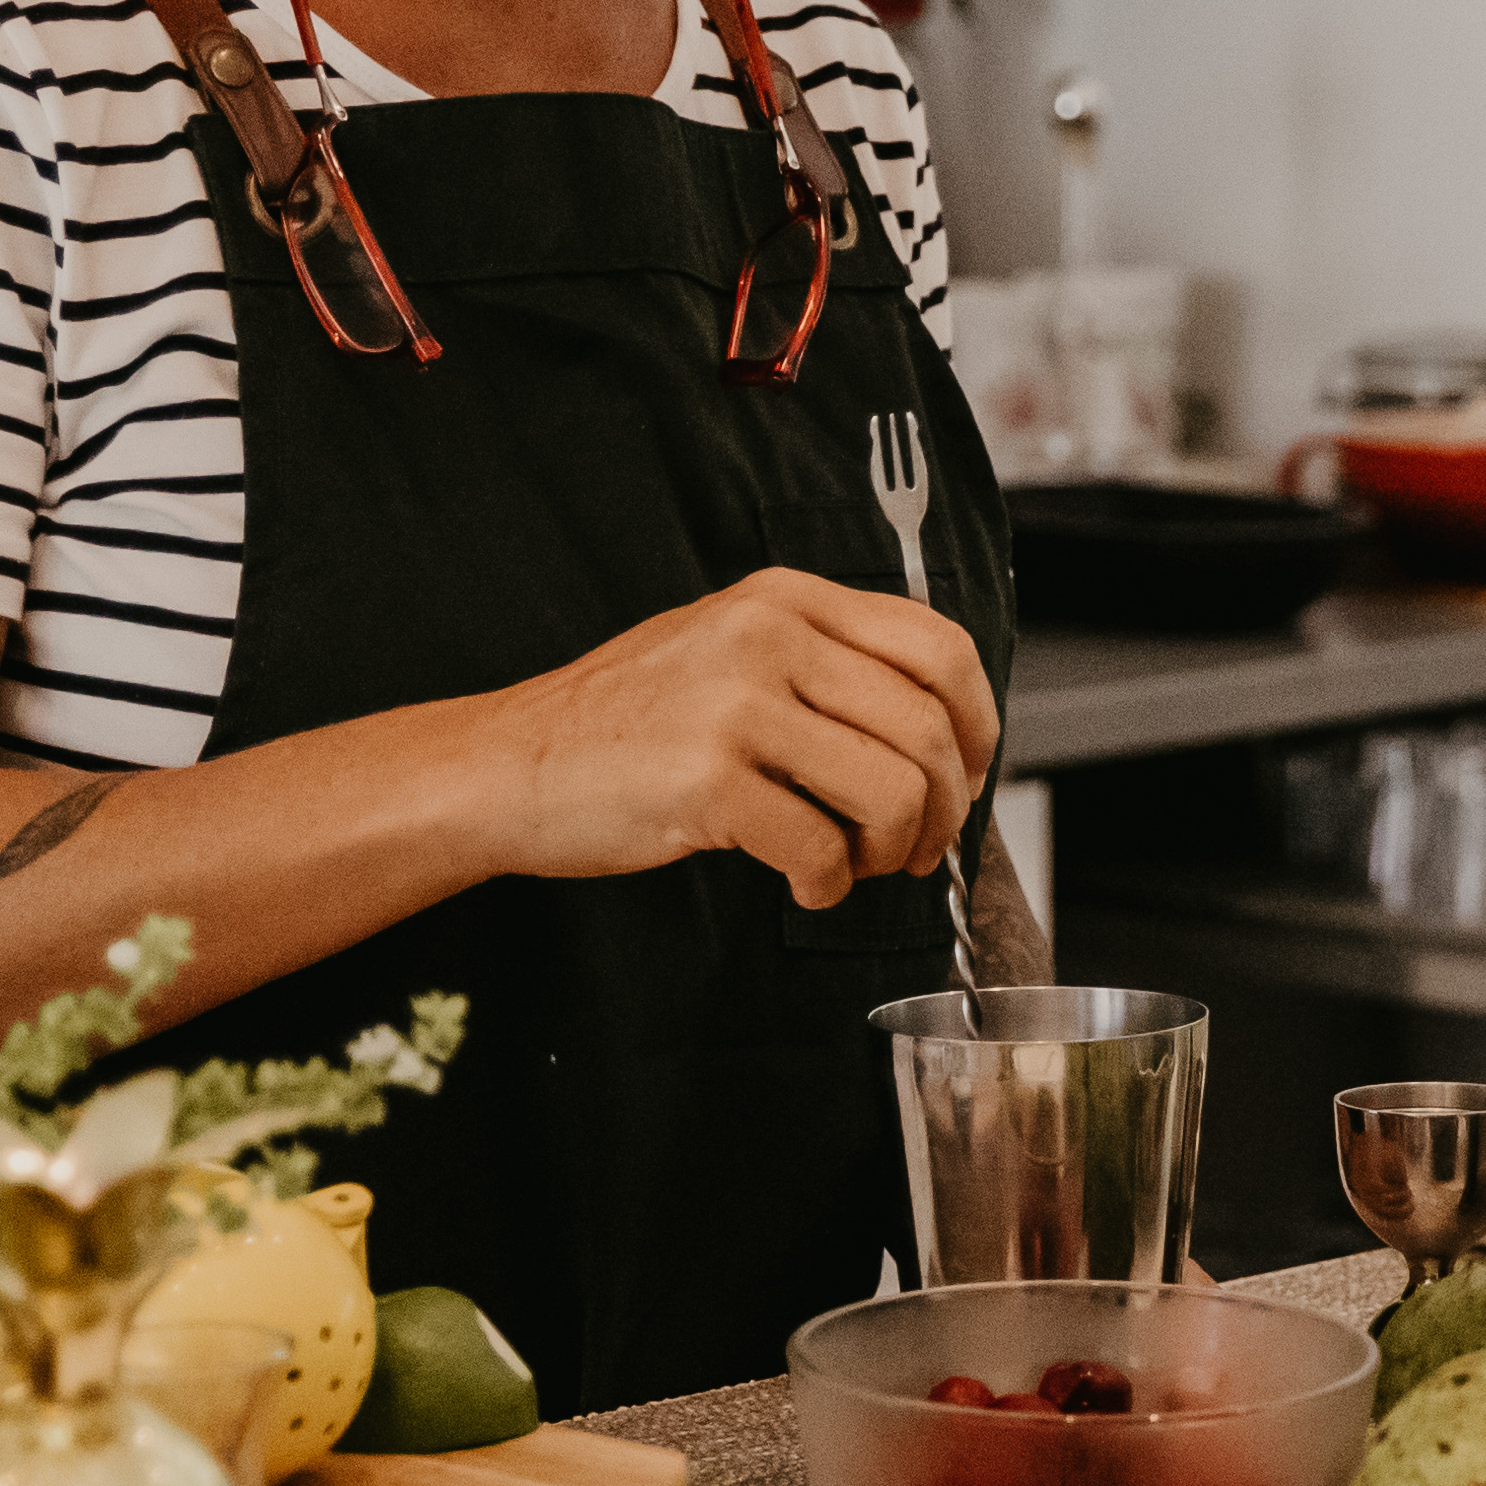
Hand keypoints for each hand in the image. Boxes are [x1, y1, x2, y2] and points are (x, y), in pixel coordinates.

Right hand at [489, 567, 997, 902]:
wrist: (506, 764)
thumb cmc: (625, 723)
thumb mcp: (729, 650)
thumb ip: (826, 666)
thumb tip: (939, 733)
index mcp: (786, 598)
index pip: (940, 648)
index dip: (978, 723)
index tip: (969, 772)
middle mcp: (768, 637)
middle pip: (929, 730)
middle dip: (944, 808)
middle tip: (918, 847)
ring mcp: (735, 706)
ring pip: (892, 792)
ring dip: (892, 852)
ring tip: (856, 867)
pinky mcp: (705, 781)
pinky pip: (820, 849)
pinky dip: (828, 886)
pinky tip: (804, 886)